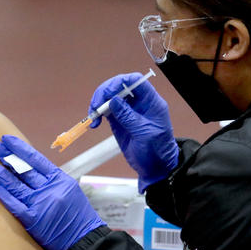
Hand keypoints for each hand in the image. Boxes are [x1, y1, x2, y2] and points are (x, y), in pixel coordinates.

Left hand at [0, 135, 104, 249]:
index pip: (36, 159)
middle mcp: (50, 189)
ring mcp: (41, 204)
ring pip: (16, 185)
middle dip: (7, 157)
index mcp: (60, 179)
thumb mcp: (69, 190)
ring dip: (0, 174)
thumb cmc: (77, 216)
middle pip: (24, 169)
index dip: (19, 148)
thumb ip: (51, 179)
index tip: (7, 140)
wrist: (85, 241)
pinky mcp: (34, 221)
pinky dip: (5, 197)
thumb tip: (30, 167)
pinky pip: (16, 206)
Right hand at [89, 73, 178, 191]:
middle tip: (96, 105)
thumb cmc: (157, 151)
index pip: (135, 81)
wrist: (155, 168)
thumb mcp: (145, 134)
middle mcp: (138, 103)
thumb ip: (129, 116)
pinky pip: (105, 110)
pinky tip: (94, 122)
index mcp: (151, 102)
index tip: (108, 93)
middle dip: (104, 92)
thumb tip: (113, 100)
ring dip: (98, 103)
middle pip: (119, 86)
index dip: (120, 82)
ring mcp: (127, 111)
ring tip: (93, 116)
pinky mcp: (118, 121)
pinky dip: (97, 114)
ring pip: (109, 97)